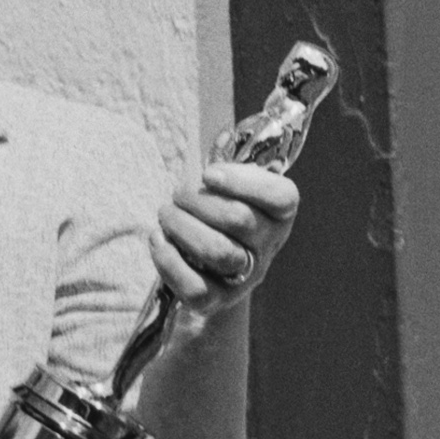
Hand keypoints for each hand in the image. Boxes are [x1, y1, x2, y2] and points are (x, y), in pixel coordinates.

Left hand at [149, 157, 299, 315]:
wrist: (208, 265)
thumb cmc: (216, 210)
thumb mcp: (229, 184)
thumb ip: (229, 161)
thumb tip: (222, 139)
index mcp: (279, 213)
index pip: (282, 197)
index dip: (242, 181)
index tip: (208, 174)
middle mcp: (268, 246)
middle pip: (239, 220)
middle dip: (197, 201)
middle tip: (177, 194)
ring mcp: (245, 276)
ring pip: (219, 252)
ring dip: (182, 227)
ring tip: (166, 214)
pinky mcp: (217, 300)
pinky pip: (195, 287)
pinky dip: (169, 260)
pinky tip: (158, 240)